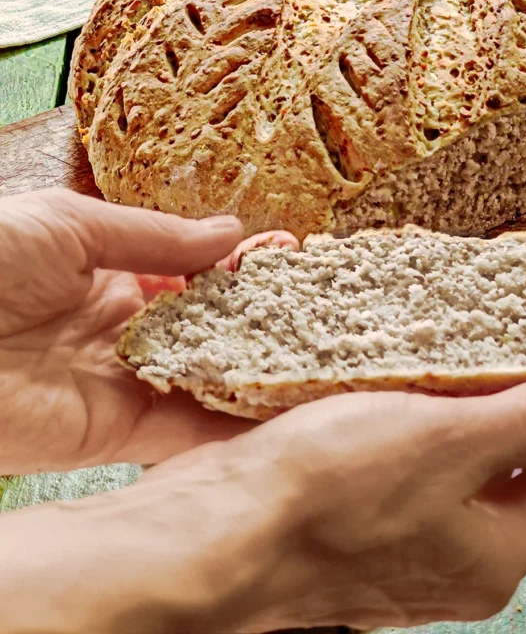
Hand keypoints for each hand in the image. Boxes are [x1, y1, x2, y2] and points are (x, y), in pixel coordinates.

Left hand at [0, 189, 296, 472]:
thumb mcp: (73, 224)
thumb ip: (157, 236)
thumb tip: (232, 233)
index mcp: (107, 272)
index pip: (191, 274)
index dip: (240, 268)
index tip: (291, 259)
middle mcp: (119, 328)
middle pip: (203, 329)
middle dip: (258, 319)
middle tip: (322, 311)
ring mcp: (118, 381)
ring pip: (201, 379)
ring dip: (254, 371)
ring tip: (320, 360)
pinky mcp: (111, 431)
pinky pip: (180, 426)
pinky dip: (229, 420)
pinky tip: (280, 405)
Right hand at [0, 377, 525, 632]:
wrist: (213, 532)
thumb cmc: (325, 496)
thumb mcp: (448, 439)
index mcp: (491, 556)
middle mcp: (447, 563)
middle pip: (499, 469)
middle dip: (494, 401)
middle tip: (481, 343)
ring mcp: (392, 549)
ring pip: (441, 463)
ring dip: (439, 407)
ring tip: (425, 354)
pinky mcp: (346, 527)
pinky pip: (391, 467)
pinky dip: (394, 423)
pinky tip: (374, 386)